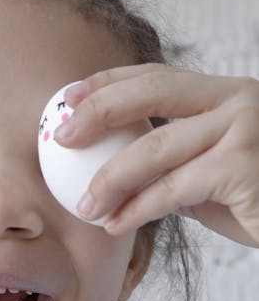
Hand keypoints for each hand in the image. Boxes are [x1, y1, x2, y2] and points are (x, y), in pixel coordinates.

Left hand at [54, 64, 258, 247]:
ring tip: (86, 204)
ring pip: (155, 147)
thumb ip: (175, 164)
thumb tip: (117, 172)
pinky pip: (174, 189)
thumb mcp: (214, 174)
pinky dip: (138, 209)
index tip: (68, 97)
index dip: (108, 82)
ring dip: (110, 178)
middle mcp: (237, 100)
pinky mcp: (243, 167)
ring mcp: (243, 129)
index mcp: (227, 94)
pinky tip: (117, 224)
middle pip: (151, 92)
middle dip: (97, 110)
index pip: (158, 76)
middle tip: (60, 137)